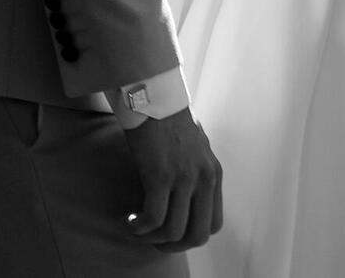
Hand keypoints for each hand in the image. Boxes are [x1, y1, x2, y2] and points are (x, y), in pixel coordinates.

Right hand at [124, 108, 222, 250]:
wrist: (153, 98)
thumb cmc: (169, 123)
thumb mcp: (196, 149)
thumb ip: (197, 173)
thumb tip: (187, 200)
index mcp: (214, 173)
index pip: (214, 224)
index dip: (192, 236)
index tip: (171, 234)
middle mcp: (204, 178)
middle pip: (198, 235)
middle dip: (174, 246)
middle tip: (154, 241)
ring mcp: (184, 178)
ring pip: (174, 232)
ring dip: (152, 238)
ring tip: (137, 228)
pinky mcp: (161, 176)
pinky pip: (153, 219)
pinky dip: (139, 227)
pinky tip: (129, 220)